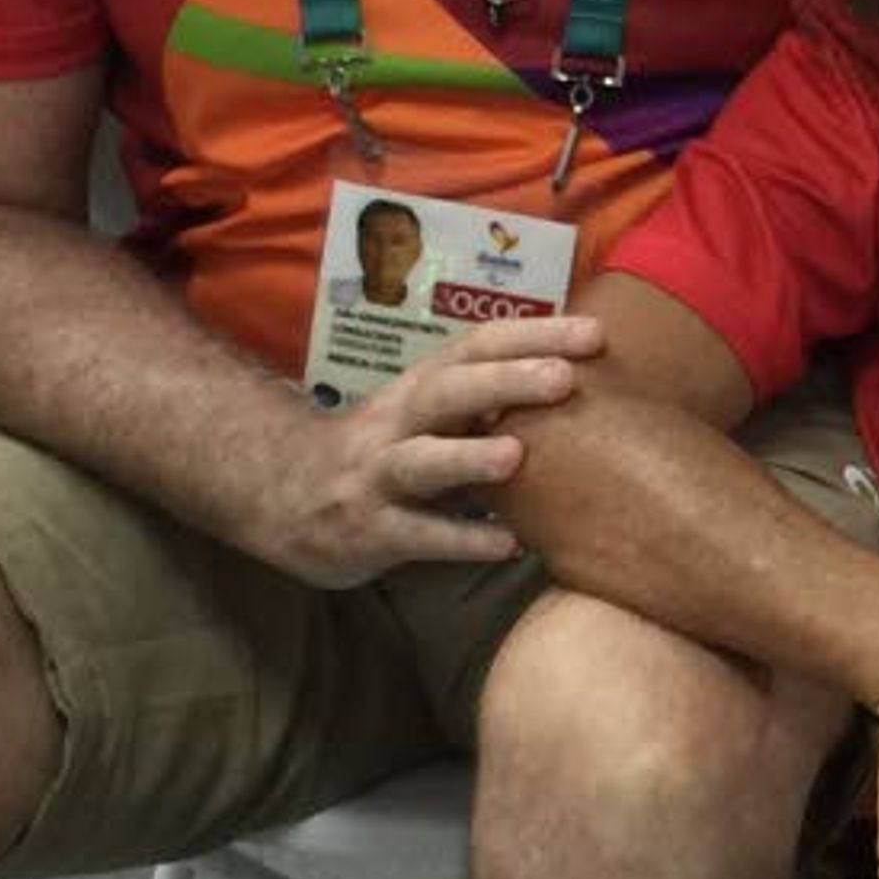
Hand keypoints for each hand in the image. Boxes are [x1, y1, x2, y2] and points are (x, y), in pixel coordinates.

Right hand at [229, 315, 607, 587]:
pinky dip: (462, 540)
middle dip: (505, 381)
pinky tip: (508, 545)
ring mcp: (378, 477)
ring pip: (421, 462)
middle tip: (565, 378)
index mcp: (422, 386)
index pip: (477, 346)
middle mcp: (398, 421)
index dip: (533, 335)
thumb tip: (583, 374)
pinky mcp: (369, 531)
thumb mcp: (429, 412)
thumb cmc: (385, 450)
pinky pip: (417, 537)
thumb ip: (489, 398)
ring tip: (518, 456)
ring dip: (468, 457)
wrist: (282, 495)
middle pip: (448, 391)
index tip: (595, 333)